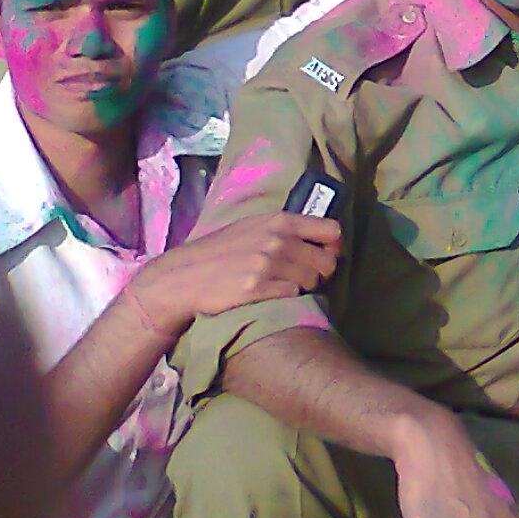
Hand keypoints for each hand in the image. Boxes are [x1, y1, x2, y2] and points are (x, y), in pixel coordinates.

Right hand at [132, 210, 343, 338]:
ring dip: (305, 286)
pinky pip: (293, 295)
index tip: (325, 255)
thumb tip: (323, 237)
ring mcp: (267, 264)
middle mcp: (276, 240)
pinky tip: (272, 294)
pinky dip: (288, 297)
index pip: (331, 231)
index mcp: (279, 221)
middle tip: (305, 277)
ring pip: (312, 281)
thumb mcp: (252, 227)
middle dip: (321, 272)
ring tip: (285, 285)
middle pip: (327, 261)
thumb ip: (284, 229)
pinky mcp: (258, 289)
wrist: (185, 276)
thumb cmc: (221, 251)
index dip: (334, 246)